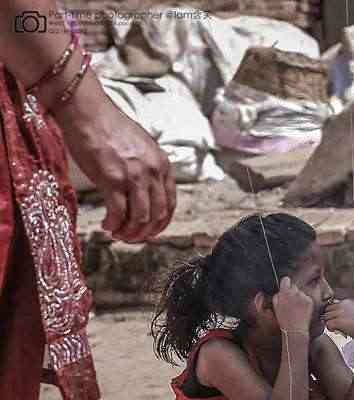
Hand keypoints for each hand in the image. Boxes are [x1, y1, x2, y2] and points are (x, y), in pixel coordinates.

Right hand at [55, 78, 174, 242]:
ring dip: (130, 232)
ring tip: (118, 234)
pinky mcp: (112, 179)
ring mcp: (133, 176)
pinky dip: (113, 224)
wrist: (87, 111)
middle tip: (132, 237)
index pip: (170, 204)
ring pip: (140, 218)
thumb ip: (148, 169)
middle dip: (145, 232)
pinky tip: (107, 226)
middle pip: (157, 215)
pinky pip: (118, 213)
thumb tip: (145, 193)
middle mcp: (152, 172)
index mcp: (162, 165)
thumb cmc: (110, 128)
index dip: (161, 223)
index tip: (150, 232)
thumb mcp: (142, 147)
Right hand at [272, 277, 313, 332]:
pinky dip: (305, 302)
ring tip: (296, 308)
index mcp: (284, 293)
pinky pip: (306, 297)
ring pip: (300, 292)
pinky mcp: (309, 300)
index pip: (286, 280)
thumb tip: (280, 291)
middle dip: (292, 292)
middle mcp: (294, 293)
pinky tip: (302, 310)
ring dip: (299, 297)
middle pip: (294, 286)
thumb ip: (277, 296)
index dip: (285, 284)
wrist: (295, 329)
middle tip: (291, 302)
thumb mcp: (275, 307)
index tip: (286, 288)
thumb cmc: (284, 319)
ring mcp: (303, 296)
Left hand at [323, 298, 353, 340]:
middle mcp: (342, 305)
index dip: (333, 315)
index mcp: (346, 302)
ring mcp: (340, 313)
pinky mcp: (338, 321)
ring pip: (326, 318)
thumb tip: (325, 316)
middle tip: (340, 325)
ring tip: (340, 328)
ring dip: (331, 324)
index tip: (341, 321)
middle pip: (327, 311)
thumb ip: (340, 312)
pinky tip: (339, 331)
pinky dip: (331, 329)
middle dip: (330, 319)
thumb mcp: (352, 313)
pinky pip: (328, 325)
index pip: (331, 306)